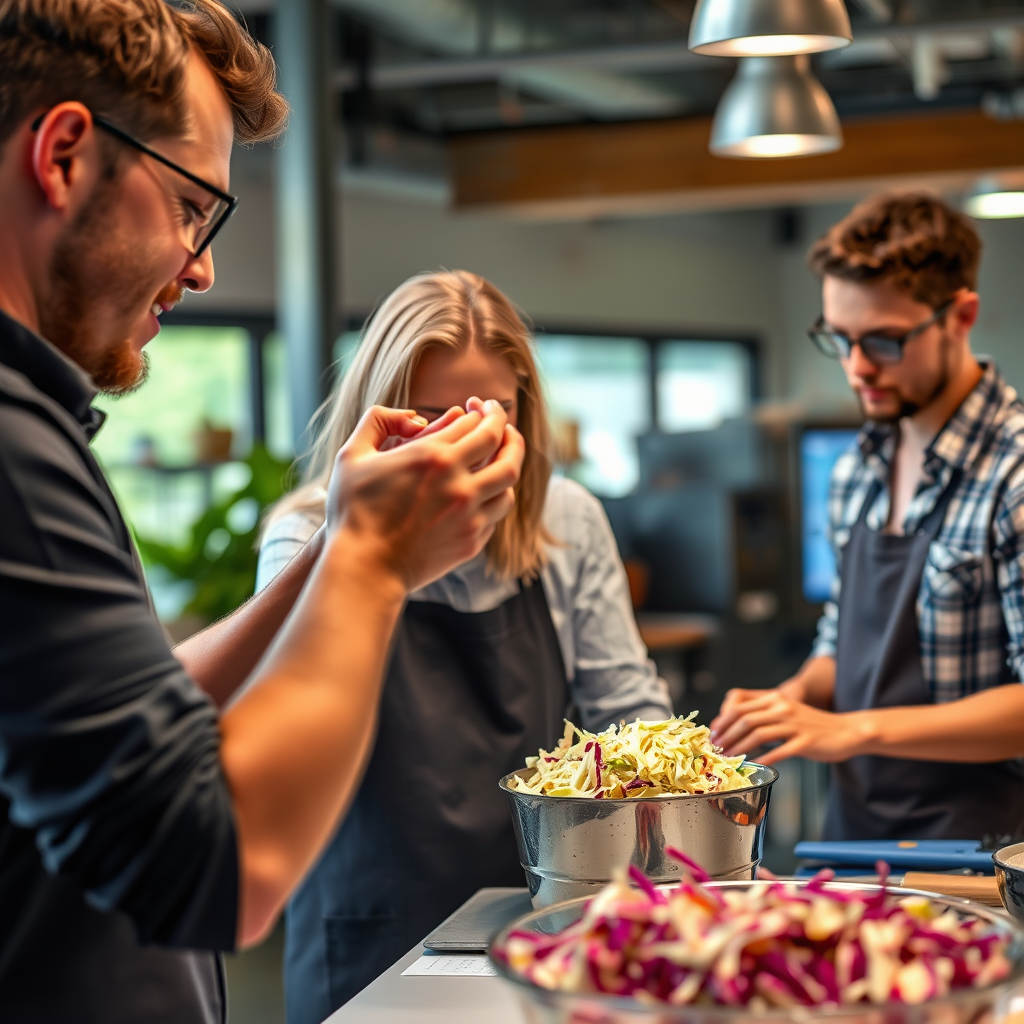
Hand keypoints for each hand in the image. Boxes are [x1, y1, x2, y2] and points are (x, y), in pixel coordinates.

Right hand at [325, 401, 523, 590]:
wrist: (364, 568)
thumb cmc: (352, 511)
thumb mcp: (352, 455)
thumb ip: (378, 421)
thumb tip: (414, 415)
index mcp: (431, 456)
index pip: (474, 422)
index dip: (478, 410)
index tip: (473, 406)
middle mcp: (458, 483)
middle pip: (502, 443)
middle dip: (503, 423)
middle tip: (498, 416)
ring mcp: (469, 514)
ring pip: (508, 479)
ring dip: (509, 459)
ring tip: (504, 451)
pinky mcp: (472, 540)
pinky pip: (498, 510)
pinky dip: (498, 493)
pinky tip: (489, 487)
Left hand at [710, 688, 868, 764]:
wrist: (846, 731)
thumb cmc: (813, 727)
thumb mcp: (787, 713)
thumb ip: (764, 717)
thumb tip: (736, 729)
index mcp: (775, 699)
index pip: (740, 707)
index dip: (723, 721)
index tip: (714, 734)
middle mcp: (783, 708)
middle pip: (745, 720)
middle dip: (727, 736)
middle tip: (716, 748)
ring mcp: (794, 725)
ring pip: (758, 735)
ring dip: (740, 748)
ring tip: (729, 758)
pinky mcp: (805, 742)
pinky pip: (779, 752)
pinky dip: (764, 759)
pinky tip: (754, 766)